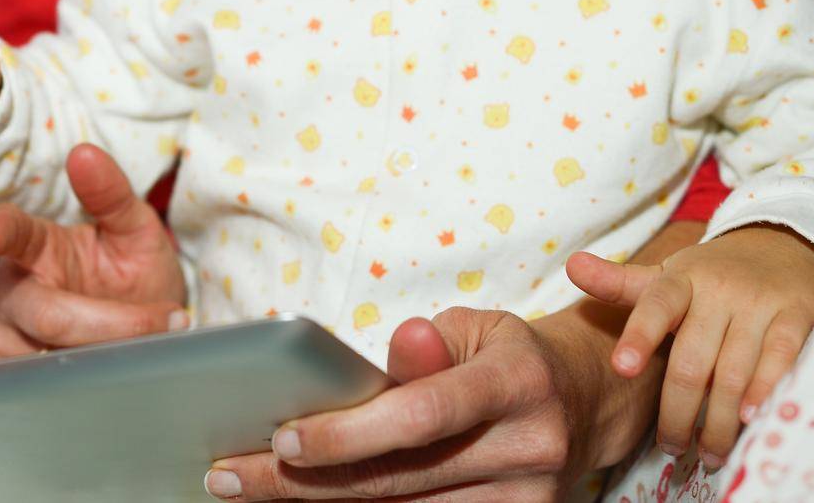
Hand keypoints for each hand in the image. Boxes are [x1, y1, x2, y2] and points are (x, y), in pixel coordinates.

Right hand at [0, 144, 188, 357]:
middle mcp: (9, 288)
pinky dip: (87, 377)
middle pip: (41, 310)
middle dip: (105, 321)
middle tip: (162, 321)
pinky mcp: (12, 375)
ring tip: (140, 341)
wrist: (146, 326)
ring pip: (45, 352)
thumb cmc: (134, 271)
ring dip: (103, 350)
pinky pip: (45, 384)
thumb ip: (111, 192)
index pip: (9, 232)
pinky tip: (111, 368)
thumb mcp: (136, 228)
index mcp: (34, 244)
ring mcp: (5, 335)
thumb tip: (84, 153)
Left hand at [203, 308, 611, 500]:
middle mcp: (528, 450)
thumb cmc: (506, 358)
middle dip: (305, 482)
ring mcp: (525, 502)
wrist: (583, 404)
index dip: (349, 432)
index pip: (422, 415)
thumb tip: (404, 343)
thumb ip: (431, 345)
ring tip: (253, 492)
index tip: (282, 439)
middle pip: (399, 479)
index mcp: (516, 384)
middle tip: (230, 475)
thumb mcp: (476, 329)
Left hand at [566, 224, 813, 467]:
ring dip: (717, 421)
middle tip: (670, 446)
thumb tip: (572, 266)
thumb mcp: (664, 275)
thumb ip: (619, 283)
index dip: (638, 336)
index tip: (622, 368)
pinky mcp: (795, 315)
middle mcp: (718, 289)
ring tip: (706, 453)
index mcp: (679, 279)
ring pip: (731, 372)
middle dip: (677, 412)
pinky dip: (763, 393)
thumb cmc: (708, 275)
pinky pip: (780, 361)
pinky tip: (749, 421)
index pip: (654, 305)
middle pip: (691, 360)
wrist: (779, 246)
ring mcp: (757, 303)